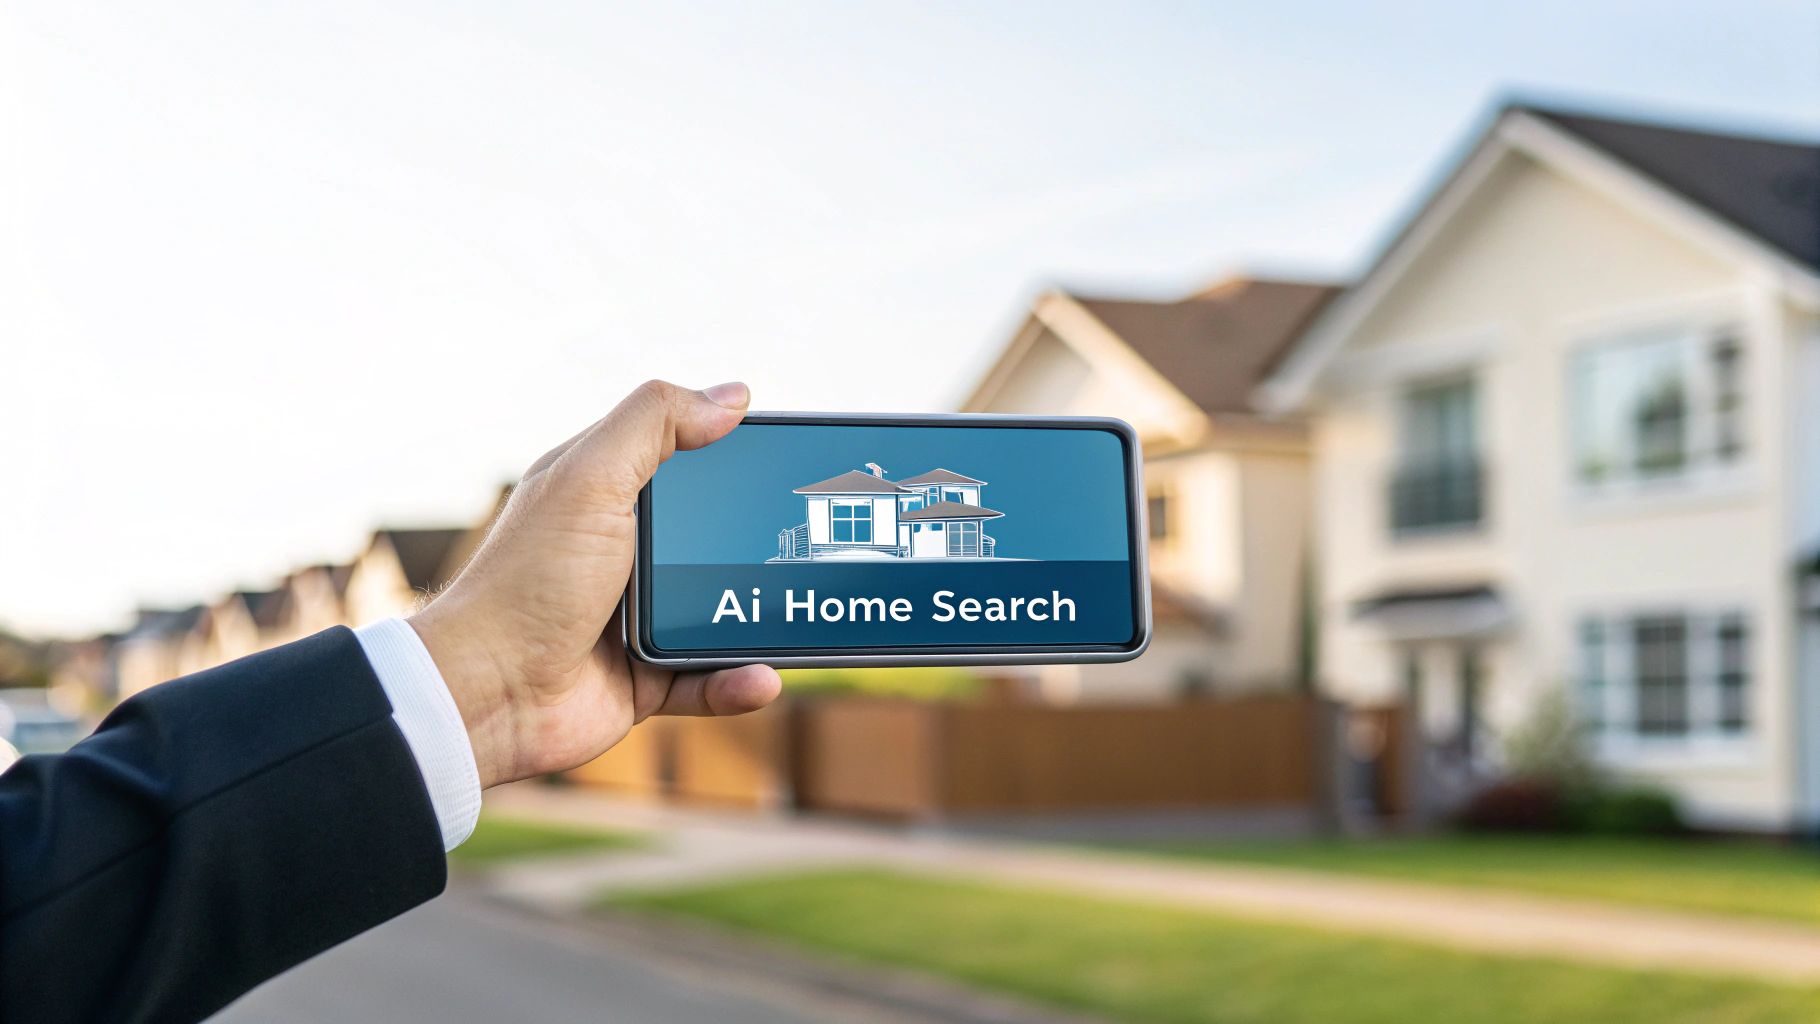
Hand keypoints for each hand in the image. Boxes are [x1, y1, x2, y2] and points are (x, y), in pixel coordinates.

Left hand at [408, 380, 781, 788]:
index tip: (789, 454)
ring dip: (758, 620)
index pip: (683, 460)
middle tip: (812, 537)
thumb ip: (656, 424)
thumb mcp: (591, 479)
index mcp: (606, 493)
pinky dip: (737, 682)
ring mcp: (637, 618)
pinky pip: (708, 679)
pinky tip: (762, 678)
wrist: (489, 693)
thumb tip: (733, 396)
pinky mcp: (646, 678)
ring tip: (796, 619)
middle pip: (713, 537)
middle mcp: (623, 552)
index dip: (732, 454)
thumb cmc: (529, 579)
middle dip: (757, 542)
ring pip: (721, 611)